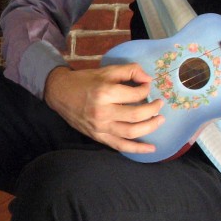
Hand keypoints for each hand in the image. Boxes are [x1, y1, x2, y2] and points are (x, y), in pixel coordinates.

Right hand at [44, 63, 164, 154]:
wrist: (60, 93)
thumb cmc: (84, 81)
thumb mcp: (106, 70)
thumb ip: (129, 71)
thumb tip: (148, 80)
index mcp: (105, 93)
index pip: (135, 95)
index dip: (146, 90)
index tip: (147, 87)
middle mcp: (103, 112)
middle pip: (136, 115)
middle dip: (153, 109)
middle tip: (159, 104)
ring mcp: (100, 127)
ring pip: (132, 132)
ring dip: (150, 127)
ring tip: (159, 120)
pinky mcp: (98, 136)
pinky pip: (120, 145)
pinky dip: (137, 149)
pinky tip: (150, 149)